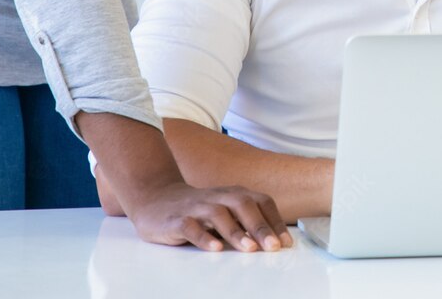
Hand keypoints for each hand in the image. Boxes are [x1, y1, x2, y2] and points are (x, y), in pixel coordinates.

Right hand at [125, 179, 293, 252]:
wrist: (156, 198)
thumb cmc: (199, 209)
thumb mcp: (226, 211)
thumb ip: (246, 222)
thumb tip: (275, 241)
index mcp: (234, 194)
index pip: (261, 202)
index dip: (275, 221)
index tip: (286, 242)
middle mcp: (218, 197)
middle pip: (243, 205)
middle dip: (260, 226)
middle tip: (273, 247)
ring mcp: (197, 206)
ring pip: (219, 214)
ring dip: (236, 231)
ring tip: (249, 248)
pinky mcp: (177, 219)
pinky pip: (191, 226)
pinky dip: (204, 237)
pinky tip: (215, 248)